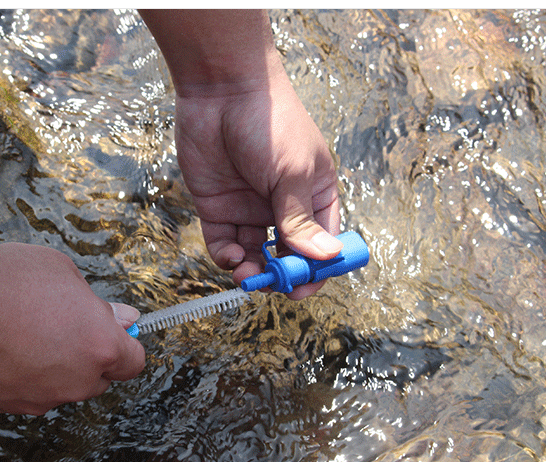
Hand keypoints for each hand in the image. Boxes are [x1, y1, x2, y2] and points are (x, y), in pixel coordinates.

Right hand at [0, 243, 144, 414]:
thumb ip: (97, 304)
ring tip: (25, 329)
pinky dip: (21, 373)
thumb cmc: (5, 281)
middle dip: (89, 355)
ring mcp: (37, 398)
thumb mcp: (62, 272)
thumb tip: (121, 318)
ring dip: (53, 366)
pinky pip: (24, 391)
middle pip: (98, 379)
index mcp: (99, 347)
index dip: (126, 344)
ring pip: (59, 387)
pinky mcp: (3, 405)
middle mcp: (74, 381)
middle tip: (65, 322)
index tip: (114, 329)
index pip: (133, 363)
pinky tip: (0, 344)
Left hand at [174, 66, 341, 299]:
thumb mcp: (293, 173)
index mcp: (314, 196)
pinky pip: (224, 243)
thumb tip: (327, 256)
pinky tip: (231, 254)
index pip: (322, 243)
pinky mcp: (218, 207)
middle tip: (274, 284)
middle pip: (287, 256)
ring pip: (254, 255)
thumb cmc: (270, 124)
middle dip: (282, 275)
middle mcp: (283, 207)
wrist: (222, 91)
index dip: (317, 269)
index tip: (304, 287)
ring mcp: (249, 208)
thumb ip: (300, 218)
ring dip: (253, 271)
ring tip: (248, 274)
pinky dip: (227, 256)